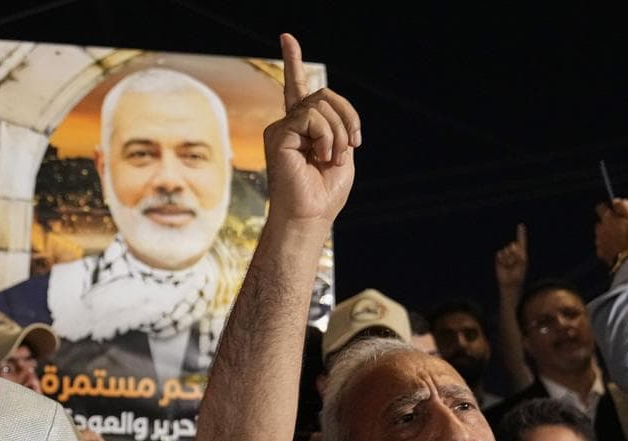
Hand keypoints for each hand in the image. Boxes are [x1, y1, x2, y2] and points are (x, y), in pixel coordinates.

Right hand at [264, 33, 360, 232]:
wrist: (309, 216)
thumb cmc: (325, 193)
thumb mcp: (342, 153)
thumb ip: (338, 126)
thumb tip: (329, 109)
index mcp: (303, 129)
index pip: (298, 88)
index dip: (293, 62)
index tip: (287, 38)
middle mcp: (288, 125)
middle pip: (325, 95)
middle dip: (348, 117)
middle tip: (349, 147)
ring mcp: (281, 130)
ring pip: (321, 105)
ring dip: (338, 132)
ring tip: (331, 158)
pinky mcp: (278, 136)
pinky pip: (312, 117)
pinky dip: (326, 136)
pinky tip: (320, 156)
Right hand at [495, 223, 527, 290]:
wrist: (510, 282)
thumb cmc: (519, 272)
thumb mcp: (523, 261)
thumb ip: (518, 251)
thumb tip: (512, 245)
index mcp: (521, 252)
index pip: (521, 241)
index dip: (521, 233)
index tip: (521, 225)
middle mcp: (514, 252)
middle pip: (513, 245)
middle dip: (514, 254)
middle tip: (515, 263)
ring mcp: (506, 255)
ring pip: (506, 250)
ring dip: (508, 258)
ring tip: (510, 265)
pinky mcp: (499, 258)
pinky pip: (500, 253)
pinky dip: (502, 259)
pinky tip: (504, 265)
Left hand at [594, 198, 627, 265]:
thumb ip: (625, 206)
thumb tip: (617, 200)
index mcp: (608, 219)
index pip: (600, 207)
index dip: (607, 207)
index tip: (614, 210)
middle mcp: (600, 229)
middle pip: (601, 222)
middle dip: (609, 223)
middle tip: (622, 227)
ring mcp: (599, 242)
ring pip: (602, 234)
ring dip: (609, 234)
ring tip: (622, 239)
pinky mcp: (601, 253)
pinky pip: (603, 246)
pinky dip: (609, 245)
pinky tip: (619, 248)